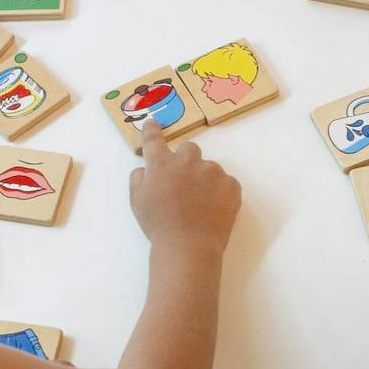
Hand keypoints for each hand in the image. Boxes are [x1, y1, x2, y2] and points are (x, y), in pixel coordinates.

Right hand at [128, 120, 240, 250]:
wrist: (188, 246)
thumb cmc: (158, 225)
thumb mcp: (137, 202)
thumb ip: (139, 179)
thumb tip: (145, 169)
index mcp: (162, 165)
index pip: (154, 141)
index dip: (152, 131)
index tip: (153, 122)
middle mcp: (188, 162)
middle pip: (189, 149)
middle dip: (186, 161)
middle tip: (184, 183)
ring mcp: (212, 172)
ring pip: (208, 168)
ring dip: (204, 179)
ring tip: (200, 205)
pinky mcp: (231, 185)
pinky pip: (225, 183)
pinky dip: (220, 193)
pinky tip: (213, 210)